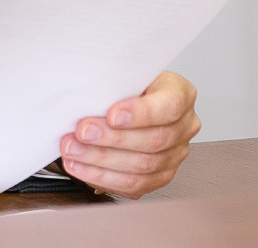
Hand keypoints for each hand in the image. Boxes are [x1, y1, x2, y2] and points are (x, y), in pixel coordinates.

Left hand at [58, 71, 199, 198]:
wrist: (133, 99)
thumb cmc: (129, 84)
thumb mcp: (127, 73)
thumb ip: (115, 82)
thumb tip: (85, 96)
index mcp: (181, 94)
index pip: (169, 106)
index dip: (141, 114)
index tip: (112, 115)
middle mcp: (184, 127)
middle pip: (153, 140)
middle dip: (111, 139)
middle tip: (82, 133)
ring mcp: (174, 155)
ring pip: (142, 166)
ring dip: (101, 160)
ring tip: (73, 151)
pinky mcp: (160, 176)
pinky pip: (133, 185)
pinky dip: (102, 177)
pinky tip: (81, 166)